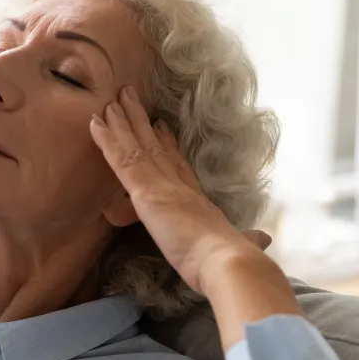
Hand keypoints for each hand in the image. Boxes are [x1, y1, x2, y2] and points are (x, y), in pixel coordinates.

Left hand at [89, 87, 280, 296]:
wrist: (227, 260)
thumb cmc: (232, 259)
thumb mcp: (240, 246)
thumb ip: (248, 241)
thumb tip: (263, 241)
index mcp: (199, 199)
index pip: (179, 166)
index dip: (169, 145)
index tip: (162, 126)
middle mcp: (180, 186)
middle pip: (156, 147)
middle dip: (142, 123)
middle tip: (130, 99)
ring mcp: (162, 185)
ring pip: (137, 147)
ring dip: (123, 122)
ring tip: (112, 100)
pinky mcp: (146, 192)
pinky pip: (121, 160)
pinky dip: (107, 140)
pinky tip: (95, 123)